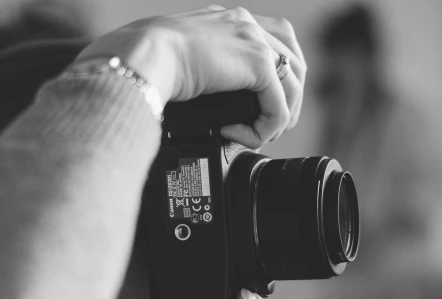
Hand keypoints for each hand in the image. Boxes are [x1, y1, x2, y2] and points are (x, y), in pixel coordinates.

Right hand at [76, 6, 306, 147]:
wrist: (146, 55)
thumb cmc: (149, 60)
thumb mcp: (185, 61)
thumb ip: (206, 71)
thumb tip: (210, 99)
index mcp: (230, 20)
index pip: (275, 42)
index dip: (277, 79)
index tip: (261, 106)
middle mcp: (246, 23)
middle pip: (294, 62)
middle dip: (290, 99)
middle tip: (269, 126)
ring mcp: (255, 40)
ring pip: (294, 86)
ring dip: (279, 119)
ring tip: (255, 135)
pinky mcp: (259, 63)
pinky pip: (278, 107)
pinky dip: (264, 129)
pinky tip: (238, 135)